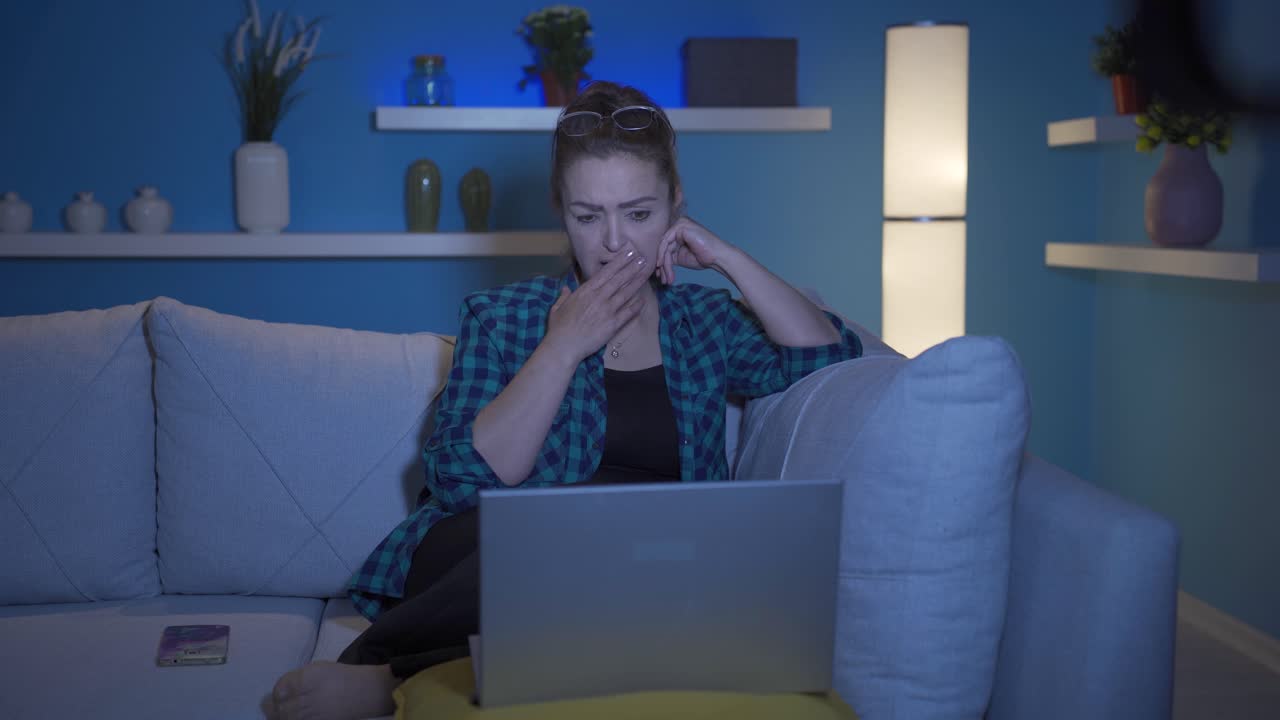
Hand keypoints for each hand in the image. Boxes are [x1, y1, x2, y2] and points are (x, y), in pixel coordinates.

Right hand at [544, 244, 649, 362]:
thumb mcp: (558, 307)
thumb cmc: (559, 327)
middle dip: (632, 267)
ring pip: (626, 293)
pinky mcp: (613, 324)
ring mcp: (607, 310)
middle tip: (643, 258)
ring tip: (646, 272)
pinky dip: (637, 305)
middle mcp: (598, 297)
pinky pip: (628, 312)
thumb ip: (564, 296)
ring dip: (637, 282)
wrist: (564, 345)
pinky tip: (644, 299)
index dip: (619, 262)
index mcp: (585, 291)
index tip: (629, 253)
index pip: (606, 272)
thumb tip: (566, 288)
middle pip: (619, 279)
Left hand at [654, 216, 735, 284]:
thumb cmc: (703, 257)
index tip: (661, 276)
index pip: (665, 246)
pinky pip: (666, 242)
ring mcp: (680, 224)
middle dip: (662, 266)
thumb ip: (669, 255)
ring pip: (664, 247)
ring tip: (667, 278)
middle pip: (664, 247)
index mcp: (679, 231)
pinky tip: (663, 266)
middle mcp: (678, 225)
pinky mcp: (681, 226)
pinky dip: (663, 256)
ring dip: (664, 265)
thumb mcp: (681, 257)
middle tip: (663, 280)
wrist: (717, 257)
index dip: (661, 262)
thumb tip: (656, 263)